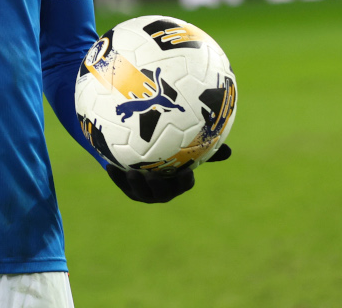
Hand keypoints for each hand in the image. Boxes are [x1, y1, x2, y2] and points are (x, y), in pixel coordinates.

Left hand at [107, 144, 230, 203]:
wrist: (142, 153)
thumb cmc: (168, 149)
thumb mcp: (183, 147)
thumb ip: (201, 147)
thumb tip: (230, 150)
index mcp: (177, 182)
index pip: (184, 184)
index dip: (184, 181)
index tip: (186, 172)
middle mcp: (162, 190)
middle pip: (162, 194)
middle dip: (158, 188)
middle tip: (153, 176)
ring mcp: (144, 191)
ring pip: (141, 194)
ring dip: (135, 184)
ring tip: (131, 172)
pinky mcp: (128, 188)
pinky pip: (122, 185)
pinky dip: (117, 177)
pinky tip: (110, 166)